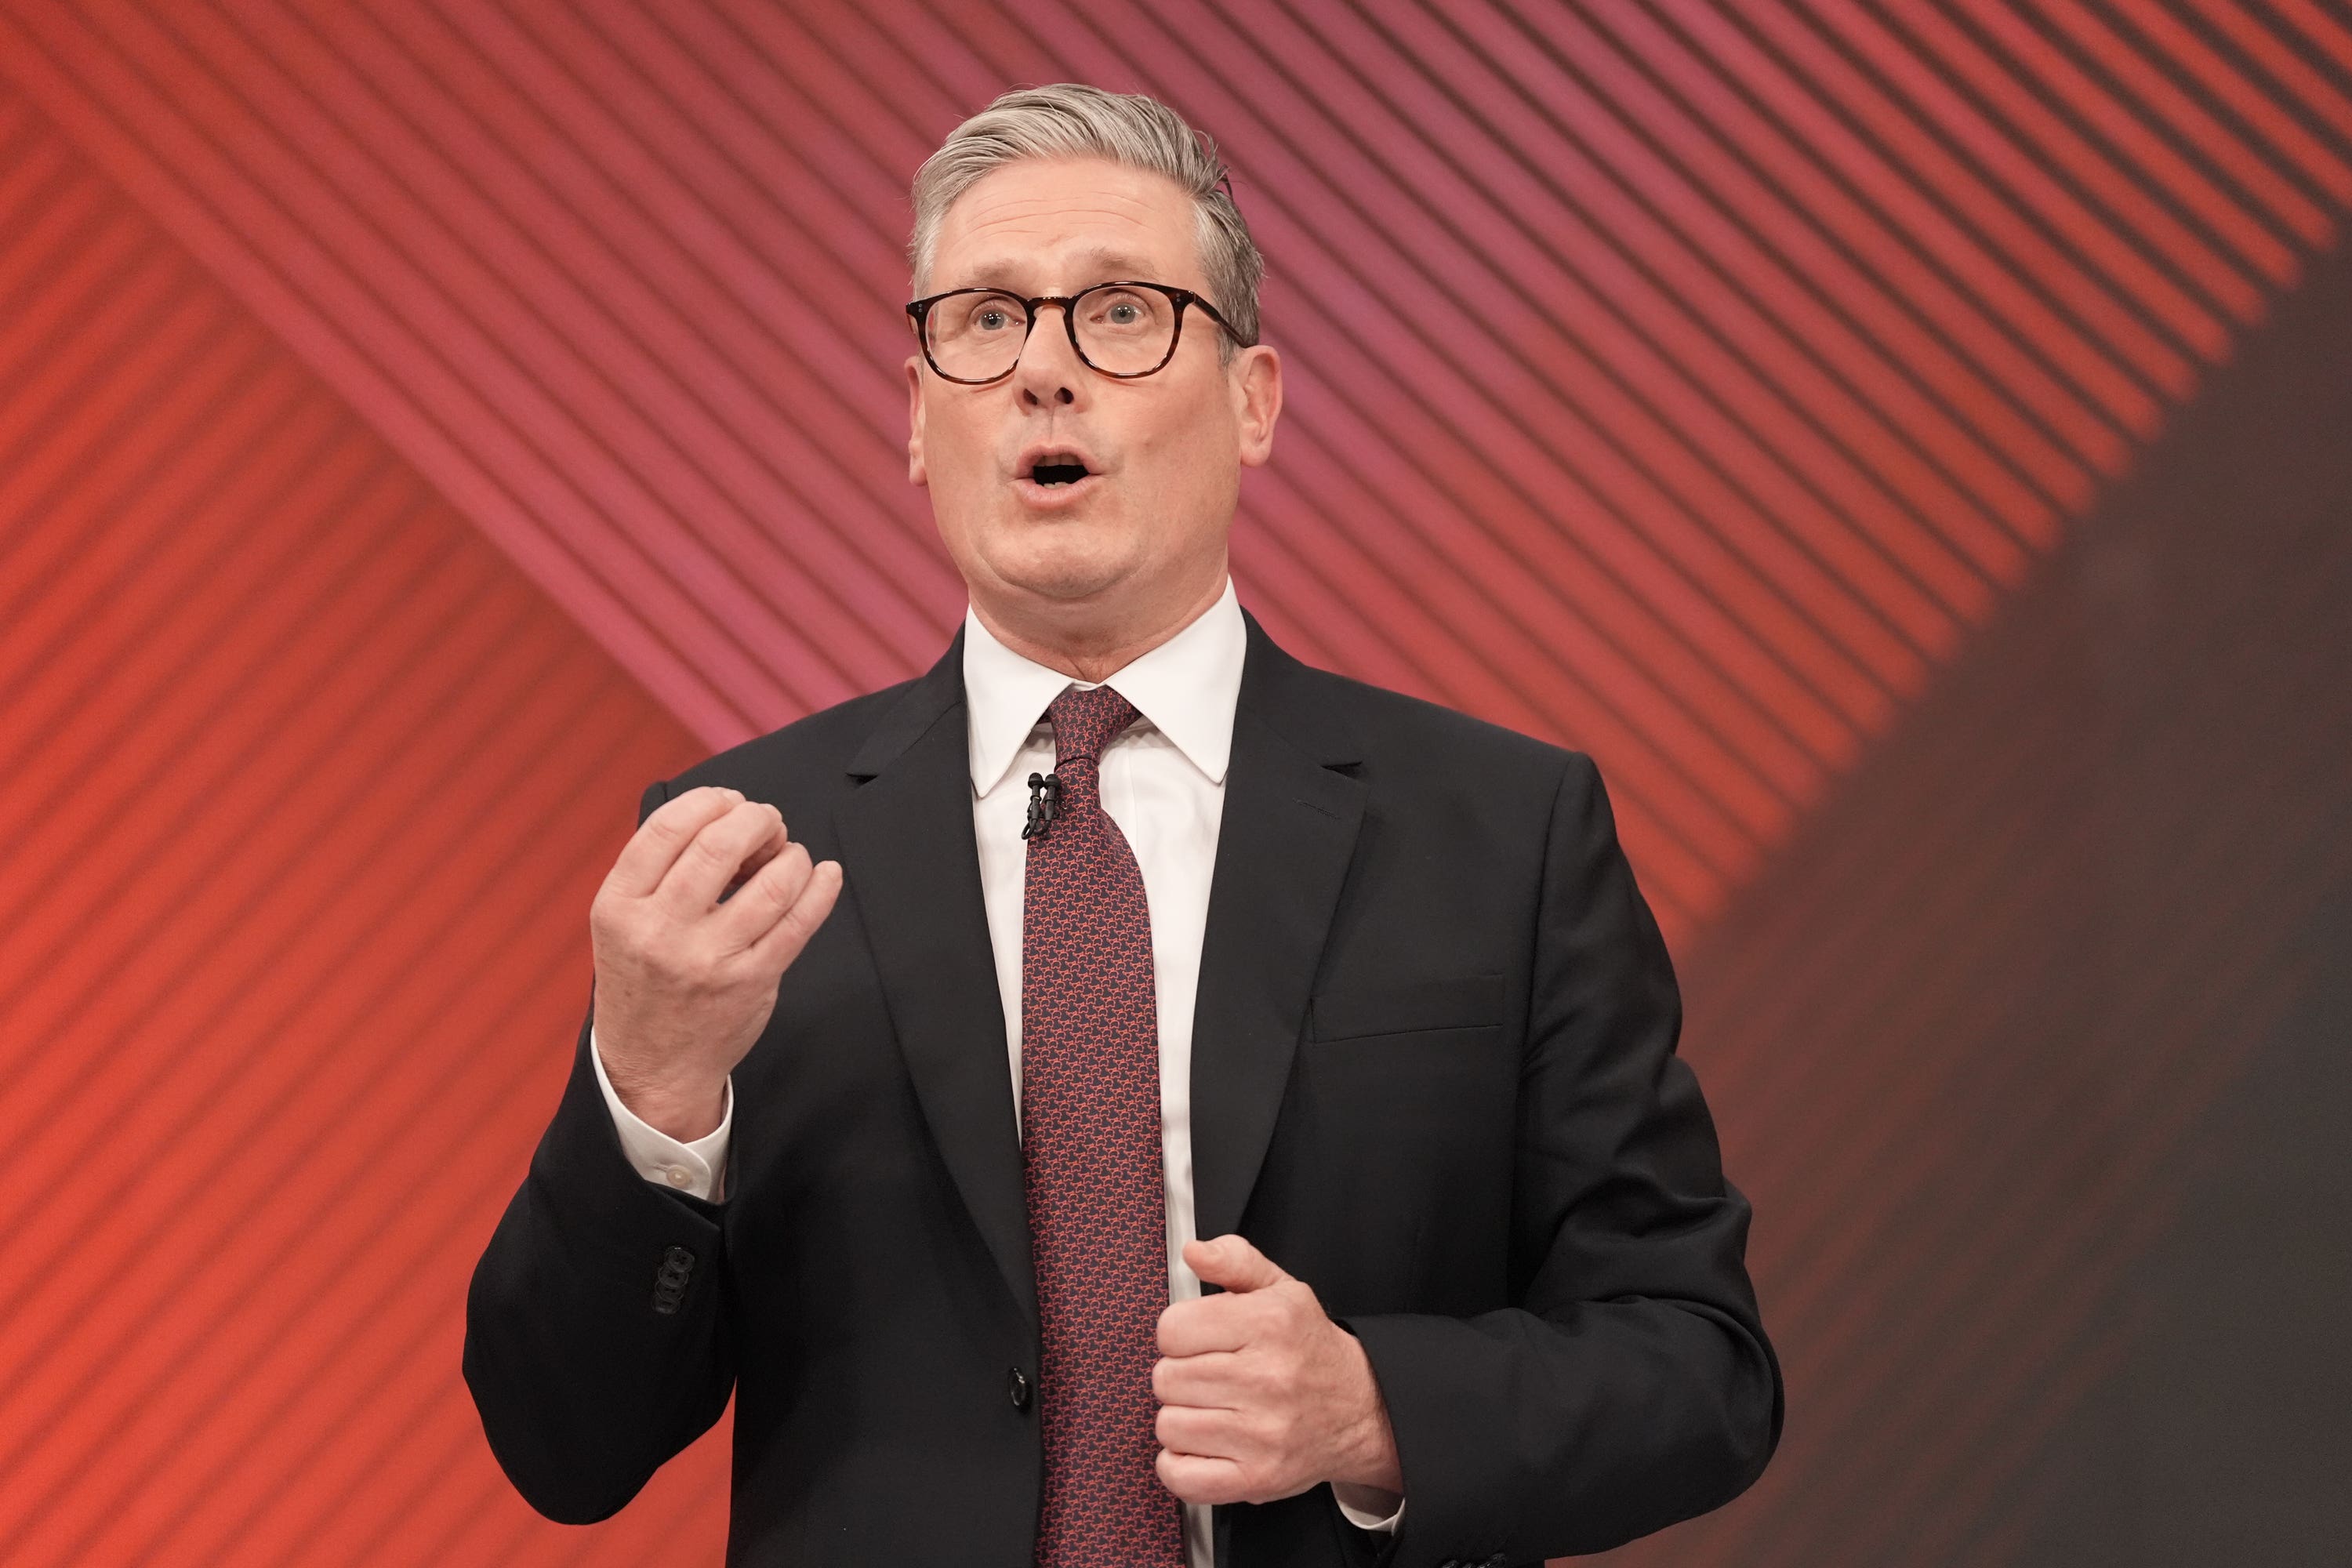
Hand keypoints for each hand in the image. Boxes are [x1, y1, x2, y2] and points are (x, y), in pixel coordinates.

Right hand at [589, 785, 842, 1140]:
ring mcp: (708, 959)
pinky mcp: (751, 982)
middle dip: (757, 820)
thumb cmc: (644, 979)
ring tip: (790, 858)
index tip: (731, 802)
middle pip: (720, 844)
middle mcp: (660, 930)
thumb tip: (727, 815)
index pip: (668, 827)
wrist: (652, 1066)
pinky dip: (820, 890)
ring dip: (792, 856)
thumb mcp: (623, 921)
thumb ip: (660, 870)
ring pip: (770, 883)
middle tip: (769, 824)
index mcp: (619, 905)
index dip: (710, 801)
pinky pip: (798, 923)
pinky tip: (825, 874)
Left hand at [1152, 1235, 1403, 1511]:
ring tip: (1214, 1409)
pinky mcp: (1257, 1479)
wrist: (1362, 1410)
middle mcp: (1268, 1378)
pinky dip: (1180, 1464)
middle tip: (1211, 1375)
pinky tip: (1205, 1444)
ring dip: (1182, 1418)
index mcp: (1270, 1323)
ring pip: (1168, 1425)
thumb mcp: (1281, 1290)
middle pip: (1166, 1378)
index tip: (1199, 1340)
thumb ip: (1234, 1260)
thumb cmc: (1310, 1349)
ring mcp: (1262, 1434)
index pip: (1171, 1329)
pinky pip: (1180, 1475)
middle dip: (1181, 1375)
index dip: (1179, 1333)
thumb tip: (1193, 1251)